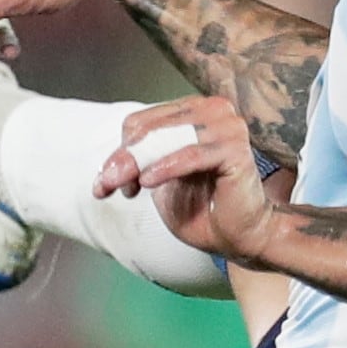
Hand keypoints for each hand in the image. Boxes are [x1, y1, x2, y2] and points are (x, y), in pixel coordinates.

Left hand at [95, 96, 279, 260]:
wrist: (239, 237)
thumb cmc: (203, 207)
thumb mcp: (159, 180)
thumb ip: (137, 164)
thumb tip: (107, 169)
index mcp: (194, 110)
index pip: (141, 121)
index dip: (121, 152)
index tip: (113, 183)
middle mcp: (213, 110)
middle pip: (148, 128)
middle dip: (124, 159)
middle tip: (107, 186)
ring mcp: (227, 127)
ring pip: (166, 139)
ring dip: (139, 164)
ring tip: (126, 188)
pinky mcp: (236, 149)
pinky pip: (190, 154)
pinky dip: (165, 168)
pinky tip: (147, 183)